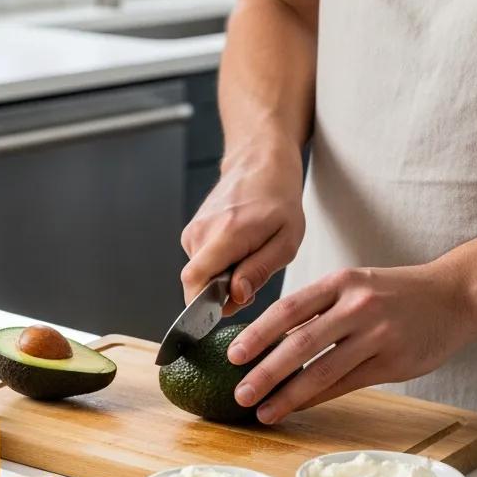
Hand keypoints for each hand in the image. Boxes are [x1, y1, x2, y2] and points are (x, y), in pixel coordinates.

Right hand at [180, 138, 304, 311]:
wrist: (259, 165)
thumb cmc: (278, 202)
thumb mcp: (286, 241)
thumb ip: (258, 272)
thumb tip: (235, 296)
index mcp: (226, 234)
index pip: (194, 279)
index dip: (202, 305)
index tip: (224, 310)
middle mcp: (202, 232)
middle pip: (198, 282)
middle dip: (221, 294)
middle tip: (251, 283)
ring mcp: (193, 230)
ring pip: (200, 274)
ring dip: (222, 278)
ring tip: (248, 257)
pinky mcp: (191, 232)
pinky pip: (201, 262)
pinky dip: (218, 265)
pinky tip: (237, 249)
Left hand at [226, 262, 476, 423]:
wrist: (453, 296)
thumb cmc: (394, 293)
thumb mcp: (353, 284)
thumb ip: (317, 308)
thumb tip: (269, 338)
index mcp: (339, 283)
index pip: (288, 310)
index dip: (257, 334)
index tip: (232, 355)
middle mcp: (356, 307)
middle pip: (300, 343)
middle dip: (265, 371)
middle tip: (240, 391)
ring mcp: (377, 336)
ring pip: (322, 370)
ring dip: (288, 395)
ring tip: (263, 410)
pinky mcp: (394, 363)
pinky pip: (346, 384)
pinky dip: (317, 398)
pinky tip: (296, 408)